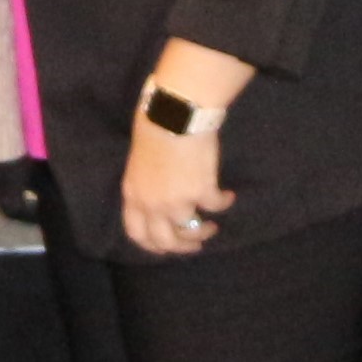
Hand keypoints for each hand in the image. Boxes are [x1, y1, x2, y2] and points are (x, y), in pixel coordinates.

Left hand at [119, 113, 234, 257]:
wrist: (174, 113)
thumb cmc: (153, 124)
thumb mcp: (138, 158)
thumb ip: (145, 180)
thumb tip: (156, 187)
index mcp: (133, 193)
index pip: (137, 232)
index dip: (151, 245)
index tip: (165, 248)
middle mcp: (152, 204)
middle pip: (165, 241)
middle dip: (181, 247)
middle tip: (195, 245)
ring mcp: (177, 201)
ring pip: (192, 230)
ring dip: (204, 231)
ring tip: (212, 226)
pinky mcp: (202, 192)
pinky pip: (215, 206)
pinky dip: (223, 203)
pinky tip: (228, 196)